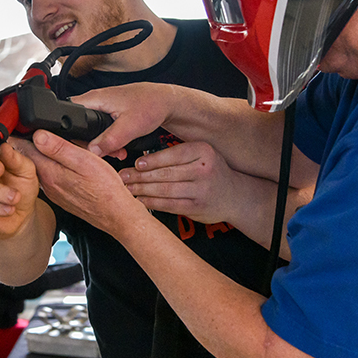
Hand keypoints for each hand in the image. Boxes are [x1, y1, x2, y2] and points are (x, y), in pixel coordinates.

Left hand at [21, 130, 149, 237]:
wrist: (116, 215)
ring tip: (52, 144)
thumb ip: (59, 147)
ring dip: (44, 155)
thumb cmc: (105, 189)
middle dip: (31, 143)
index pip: (23, 149)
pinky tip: (66, 163)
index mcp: (49, 173)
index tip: (18, 125)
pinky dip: (53, 166)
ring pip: (41, 167)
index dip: (20, 134)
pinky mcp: (61, 196)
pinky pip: (51, 176)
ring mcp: (53, 192)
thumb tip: (37, 135)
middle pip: (30, 158)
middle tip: (35, 130)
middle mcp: (47, 184)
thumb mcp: (84, 161)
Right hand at [71, 82, 173, 157]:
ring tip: (116, 152)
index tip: (82, 149)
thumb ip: (109, 140)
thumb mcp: (129, 126)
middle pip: (78, 126)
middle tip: (104, 154)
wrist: (166, 101)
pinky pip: (101, 129)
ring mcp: (102, 107)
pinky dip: (109, 140)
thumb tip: (92, 151)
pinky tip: (119, 147)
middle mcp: (95, 101)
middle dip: (90, 144)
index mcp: (94, 99)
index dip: (70, 135)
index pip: (67, 116)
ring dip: (102, 144)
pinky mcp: (110, 112)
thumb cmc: (151, 104)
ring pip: (91, 130)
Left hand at [119, 141, 239, 224]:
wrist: (234, 195)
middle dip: (140, 176)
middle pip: (166, 173)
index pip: (172, 155)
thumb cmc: (210, 171)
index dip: (151, 161)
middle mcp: (204, 169)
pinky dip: (152, 203)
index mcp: (203, 150)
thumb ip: (177, 154)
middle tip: (123, 177)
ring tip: (127, 189)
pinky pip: (170, 205)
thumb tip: (141, 159)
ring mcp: (202, 190)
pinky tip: (141, 200)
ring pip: (165, 190)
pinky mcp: (197, 207)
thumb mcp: (200, 154)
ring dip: (143, 190)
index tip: (135, 164)